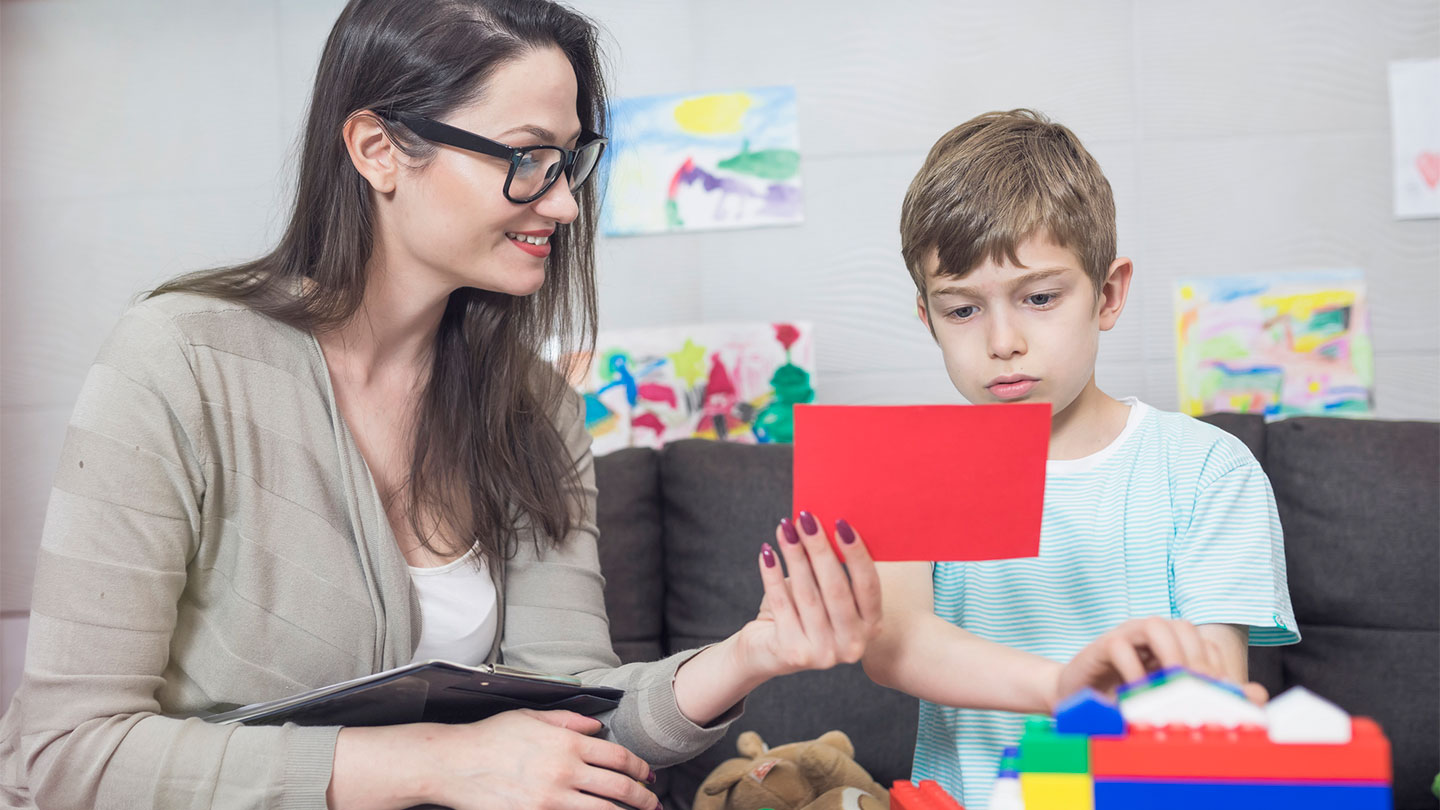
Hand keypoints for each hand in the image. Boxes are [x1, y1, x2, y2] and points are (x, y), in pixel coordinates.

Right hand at [330, 709, 659, 809]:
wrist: (455, 763)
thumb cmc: (490, 737)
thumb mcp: (531, 716)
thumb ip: (568, 720)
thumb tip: (596, 726)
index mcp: (566, 743)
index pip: (618, 757)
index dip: (640, 768)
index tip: (649, 775)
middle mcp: (564, 771)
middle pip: (618, 787)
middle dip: (643, 797)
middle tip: (653, 802)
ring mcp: (550, 798)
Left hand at [734, 511, 882, 678]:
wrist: (767, 653)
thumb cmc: (802, 614)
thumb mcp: (826, 596)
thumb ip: (833, 571)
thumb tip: (823, 524)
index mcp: (871, 627)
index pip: (869, 586)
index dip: (856, 554)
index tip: (841, 523)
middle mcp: (852, 645)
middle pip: (836, 589)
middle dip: (820, 549)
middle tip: (806, 519)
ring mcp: (823, 653)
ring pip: (807, 594)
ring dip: (794, 556)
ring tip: (784, 529)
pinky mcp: (792, 653)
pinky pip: (781, 604)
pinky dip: (772, 575)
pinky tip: (767, 553)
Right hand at [1053, 617, 1266, 710]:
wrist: (1075, 701)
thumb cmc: (1124, 701)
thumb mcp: (1168, 703)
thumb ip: (1210, 697)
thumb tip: (1258, 695)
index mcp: (1172, 647)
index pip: (1204, 644)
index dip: (1217, 668)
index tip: (1222, 698)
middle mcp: (1151, 636)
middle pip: (1184, 628)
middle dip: (1197, 661)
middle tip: (1199, 694)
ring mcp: (1125, 637)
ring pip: (1156, 625)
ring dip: (1170, 655)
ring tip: (1172, 687)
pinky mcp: (1100, 647)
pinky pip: (1121, 646)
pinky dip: (1135, 669)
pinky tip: (1139, 693)